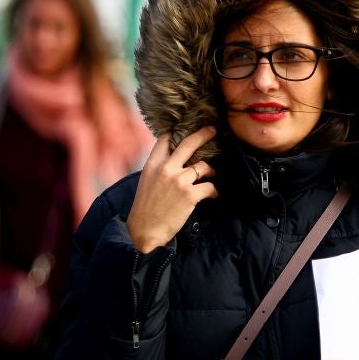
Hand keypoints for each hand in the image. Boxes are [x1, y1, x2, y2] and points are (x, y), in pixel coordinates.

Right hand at [126, 127, 218, 252]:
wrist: (144, 231)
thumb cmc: (146, 209)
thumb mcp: (146, 182)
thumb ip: (159, 169)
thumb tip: (176, 161)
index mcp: (152, 165)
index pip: (165, 140)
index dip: (176, 132)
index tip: (186, 127)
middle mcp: (166, 169)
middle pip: (188, 143)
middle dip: (203, 134)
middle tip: (212, 130)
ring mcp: (179, 181)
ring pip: (204, 166)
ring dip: (211, 171)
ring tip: (212, 176)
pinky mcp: (190, 195)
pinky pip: (210, 187)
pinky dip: (214, 191)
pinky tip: (214, 195)